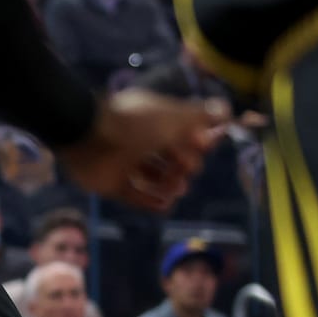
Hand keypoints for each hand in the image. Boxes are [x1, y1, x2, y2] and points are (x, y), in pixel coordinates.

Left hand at [57, 88, 229, 212]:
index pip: (179, 133)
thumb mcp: (175, 116)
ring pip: (151, 177)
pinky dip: (149, 201)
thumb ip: (200, 115)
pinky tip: (166, 206)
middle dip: (182, 164)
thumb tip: (226, 110)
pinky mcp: (110, 184)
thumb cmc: (137, 124)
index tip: (204, 146)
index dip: (194, 141)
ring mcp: (123, 164)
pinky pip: (133, 195)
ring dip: (168, 185)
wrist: (91, 138)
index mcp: (153, 121)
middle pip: (167, 157)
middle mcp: (139, 142)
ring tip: (178, 190)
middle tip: (187, 169)